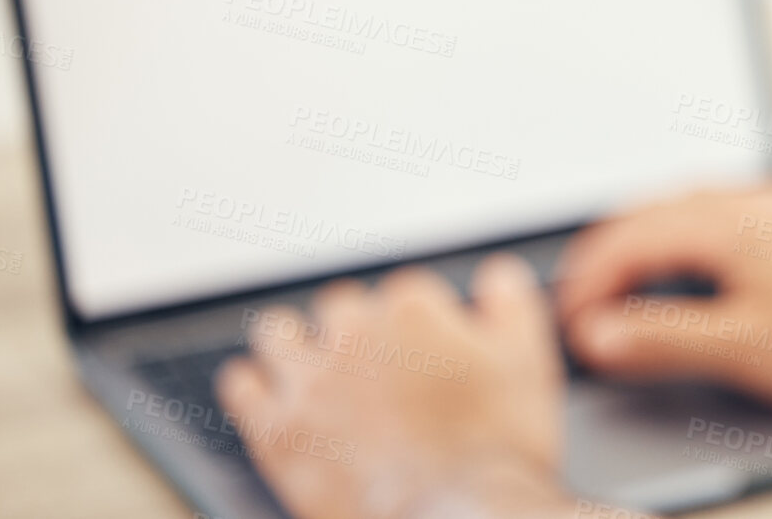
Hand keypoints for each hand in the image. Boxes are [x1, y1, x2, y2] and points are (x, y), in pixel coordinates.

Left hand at [215, 253, 572, 518]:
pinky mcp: (277, 431)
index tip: (425, 350)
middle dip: (355, 329)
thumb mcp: (530, 363)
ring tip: (307, 363)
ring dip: (293, 343)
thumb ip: (511, 305)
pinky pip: (241, 385)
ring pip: (279, 331)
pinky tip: (264, 391)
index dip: (419, 323)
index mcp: (413, 309)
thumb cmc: (496, 448)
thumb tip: (496, 277)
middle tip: (373, 365)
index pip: (405, 291)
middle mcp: (353, 333)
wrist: (459, 516)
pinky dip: (252, 384)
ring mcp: (309, 381)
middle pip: (339, 306)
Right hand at [556, 187, 771, 412]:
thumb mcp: (747, 347)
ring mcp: (769, 205)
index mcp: (723, 226)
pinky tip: (684, 255)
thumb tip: (599, 334)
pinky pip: (712, 209)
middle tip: (576, 303)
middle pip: (646, 215)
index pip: (627, 242)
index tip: (567, 325)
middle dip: (603, 258)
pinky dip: (676, 231)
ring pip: (679, 206)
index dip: (587, 284)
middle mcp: (742, 202)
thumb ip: (666, 338)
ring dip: (638, 239)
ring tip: (615, 279)